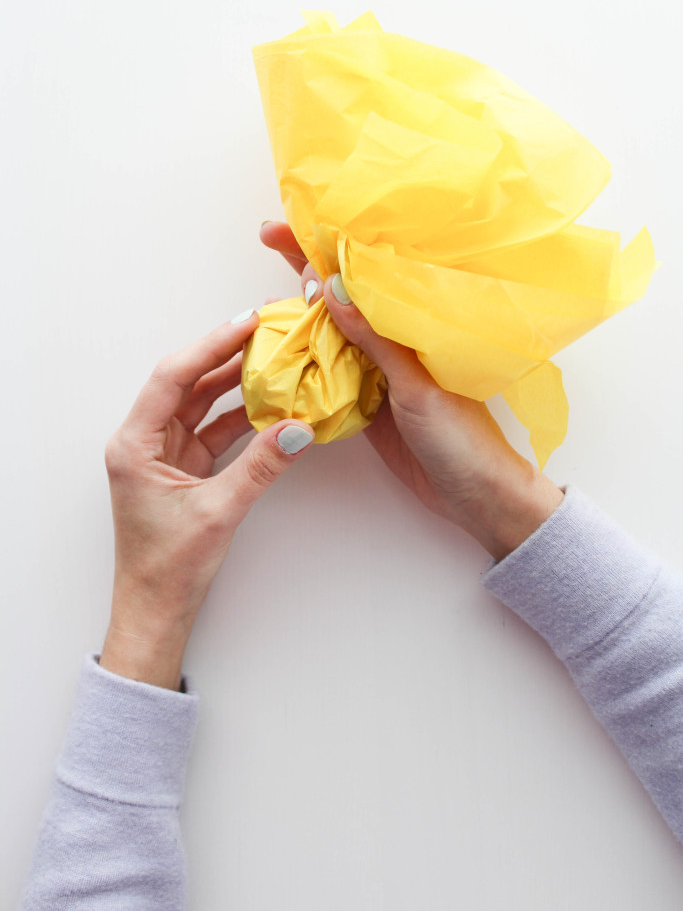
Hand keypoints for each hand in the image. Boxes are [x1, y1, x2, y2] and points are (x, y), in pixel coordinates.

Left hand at [99, 310, 313, 689]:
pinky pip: (212, 430)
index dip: (210, 346)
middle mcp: (143, 441)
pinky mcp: (181, 468)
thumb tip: (297, 429)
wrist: (155, 609)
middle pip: (186, 383)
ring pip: (200, 404)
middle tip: (263, 330)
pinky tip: (266, 404)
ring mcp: (163, 453)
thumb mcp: (218, 512)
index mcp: (134, 444)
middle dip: (224, 356)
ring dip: (232, 383)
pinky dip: (238, 417)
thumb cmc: (168, 567)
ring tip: (269, 357)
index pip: (173, 378)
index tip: (245, 323)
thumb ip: (260, 468)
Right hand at [261, 221, 562, 559]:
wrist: (477, 497)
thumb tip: (332, 289)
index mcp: (417, 326)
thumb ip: (375, 340)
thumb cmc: (462, 438)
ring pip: (333, 334)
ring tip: (265, 299)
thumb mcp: (417, 386)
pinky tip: (280, 351)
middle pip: (344, 298)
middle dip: (307, 269)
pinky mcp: (368, 404)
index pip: (366, 277)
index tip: (286, 226)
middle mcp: (396, 342)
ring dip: (301, 317)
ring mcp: (380, 372)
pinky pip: (332, 375)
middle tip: (268, 240)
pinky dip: (307, 363)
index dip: (327, 247)